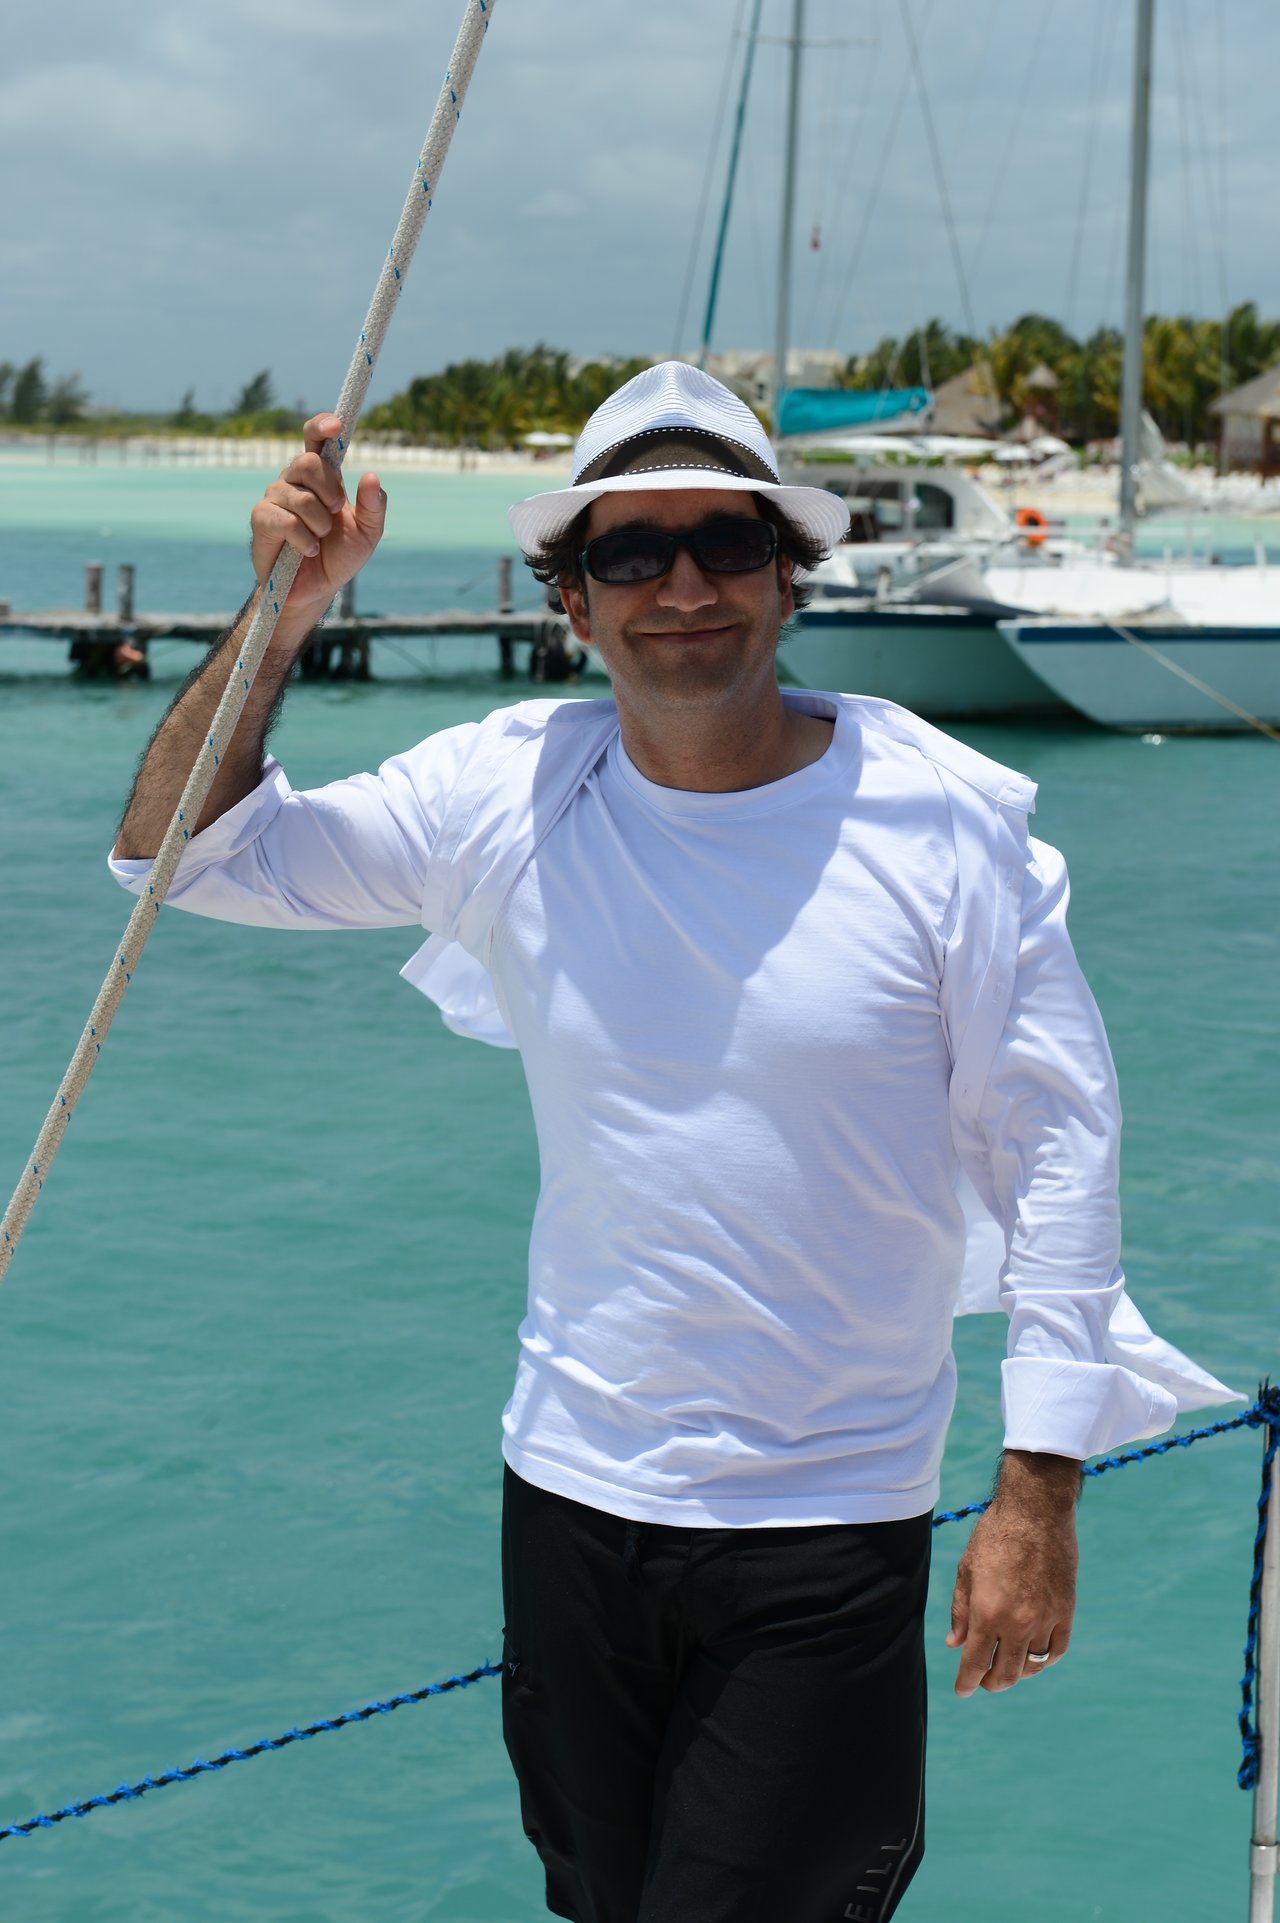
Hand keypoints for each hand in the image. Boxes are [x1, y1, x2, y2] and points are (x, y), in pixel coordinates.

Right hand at [249, 413, 386, 625]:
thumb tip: (372, 476)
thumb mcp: (368, 533)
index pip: (315, 438)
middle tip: (336, 512)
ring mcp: (275, 497)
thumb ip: (374, 506)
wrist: (316, 589)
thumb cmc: (339, 556)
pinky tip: (308, 550)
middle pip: (308, 462)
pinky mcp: (261, 519)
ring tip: (320, 540)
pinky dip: (304, 539)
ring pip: (301, 497)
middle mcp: (294, 480)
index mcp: (320, 476)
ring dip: (320, 524)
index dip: (322, 425)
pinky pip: (285, 520)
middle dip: (330, 491)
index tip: (336, 426)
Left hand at [946, 1450, 1079, 1696]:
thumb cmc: (995, 1537)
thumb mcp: (967, 1571)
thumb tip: (955, 1644)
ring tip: (1006, 1668)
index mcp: (988, 1612)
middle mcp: (1018, 1622)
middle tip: (982, 1681)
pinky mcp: (1066, 1611)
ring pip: (1032, 1666)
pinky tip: (1032, 1657)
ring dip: (1016, 1673)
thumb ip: (961, 1611)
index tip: (962, 1690)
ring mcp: (1046, 1619)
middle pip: (1006, 1673)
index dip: (967, 1682)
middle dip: (990, 1682)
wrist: (1036, 1512)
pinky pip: (1056, 1650)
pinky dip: (1043, 1660)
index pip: (976, 1663)